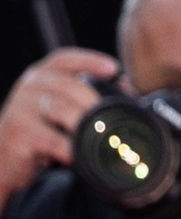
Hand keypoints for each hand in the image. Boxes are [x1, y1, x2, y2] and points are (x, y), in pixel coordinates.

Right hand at [0, 47, 119, 210]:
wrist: (4, 160)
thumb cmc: (38, 132)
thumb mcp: (57, 109)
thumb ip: (84, 96)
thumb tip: (129, 91)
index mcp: (40, 76)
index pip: (65, 58)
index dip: (91, 60)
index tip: (115, 68)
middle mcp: (29, 87)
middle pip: (70, 85)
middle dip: (97, 101)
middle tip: (117, 119)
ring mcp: (21, 109)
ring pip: (62, 109)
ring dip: (87, 124)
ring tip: (106, 138)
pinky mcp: (19, 134)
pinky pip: (53, 140)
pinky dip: (71, 149)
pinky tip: (81, 155)